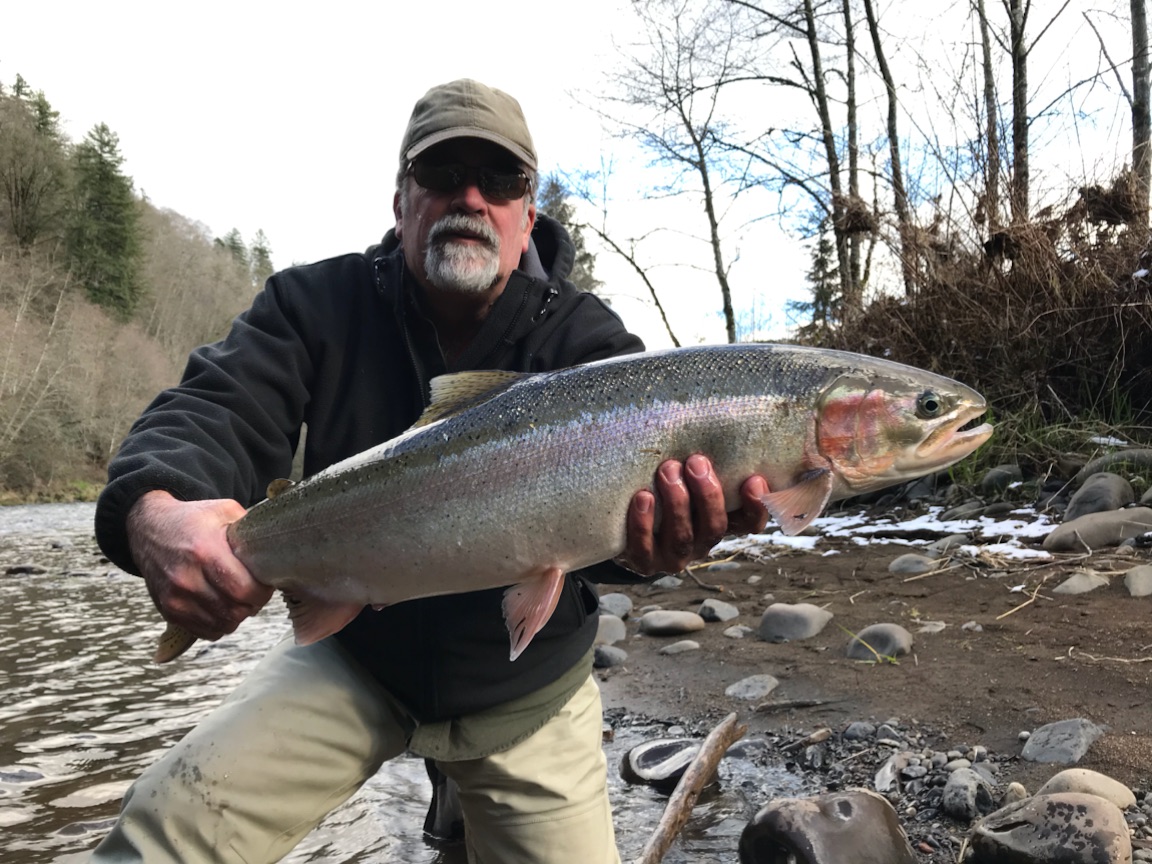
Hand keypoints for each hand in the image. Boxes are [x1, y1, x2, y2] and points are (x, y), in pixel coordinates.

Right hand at [127, 490, 272, 641]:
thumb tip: (276, 549)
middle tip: (256, 593)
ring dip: (237, 616)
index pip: (244, 590)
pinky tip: (222, 607)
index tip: (266, 584)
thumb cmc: (192, 520)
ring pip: (222, 625)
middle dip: (253, 605)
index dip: (262, 592)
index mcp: (204, 551)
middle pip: (234, 611)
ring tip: (239, 599)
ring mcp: (175, 598)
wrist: (148, 529)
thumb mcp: (224, 511)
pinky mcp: (168, 611)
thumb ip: (250, 530)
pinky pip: (205, 632)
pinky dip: (219, 624)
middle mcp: (186, 578)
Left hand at [621, 454, 769, 575]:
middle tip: (696, 462)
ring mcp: (672, 556)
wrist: (621, 521)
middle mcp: (700, 544)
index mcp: (718, 522)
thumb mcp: (687, 476)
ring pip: (683, 537)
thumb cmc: (662, 488)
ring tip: (667, 470)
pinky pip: (643, 548)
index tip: (753, 479)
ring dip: (677, 503)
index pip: (749, 522)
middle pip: (714, 527)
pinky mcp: (642, 562)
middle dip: (707, 494)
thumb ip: (703, 462)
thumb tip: (719, 413)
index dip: (757, 506)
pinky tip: (642, 497)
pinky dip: (643, 524)